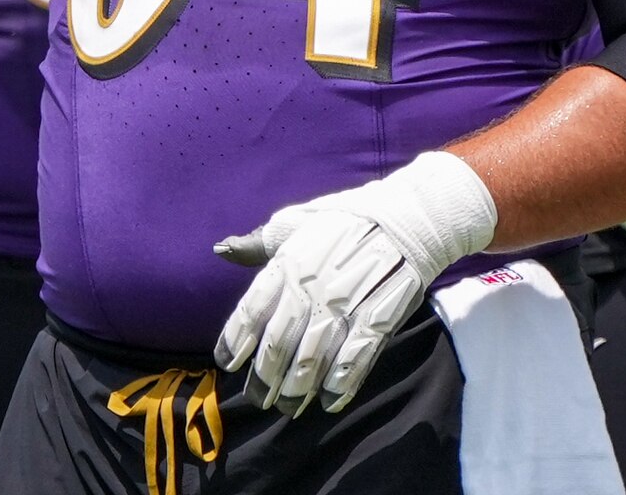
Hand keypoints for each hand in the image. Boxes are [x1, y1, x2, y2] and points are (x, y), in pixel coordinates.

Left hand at [214, 152, 495, 415]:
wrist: (404, 219)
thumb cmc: (342, 221)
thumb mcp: (294, 223)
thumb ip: (258, 244)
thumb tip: (221, 250)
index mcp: (287, 264)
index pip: (251, 311)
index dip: (235, 341)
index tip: (228, 363)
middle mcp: (310, 288)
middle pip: (278, 344)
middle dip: (265, 378)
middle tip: (260, 398)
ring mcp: (345, 306)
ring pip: (312, 359)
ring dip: (297, 389)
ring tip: (290, 406)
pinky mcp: (377, 319)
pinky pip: (354, 360)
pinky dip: (340, 385)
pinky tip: (330, 400)